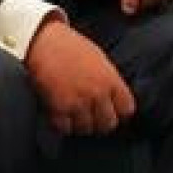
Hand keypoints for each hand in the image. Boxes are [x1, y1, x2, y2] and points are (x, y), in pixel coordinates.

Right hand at [26, 16, 134, 134]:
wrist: (45, 43)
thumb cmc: (72, 47)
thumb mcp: (100, 60)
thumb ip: (110, 81)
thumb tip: (114, 100)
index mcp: (111, 80)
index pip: (127, 109)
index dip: (120, 111)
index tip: (112, 110)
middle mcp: (98, 94)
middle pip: (108, 124)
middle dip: (101, 121)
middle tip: (92, 115)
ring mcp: (78, 103)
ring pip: (87, 129)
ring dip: (81, 124)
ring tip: (75, 113)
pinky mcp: (58, 108)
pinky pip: (65, 129)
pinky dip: (63, 124)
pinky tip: (61, 114)